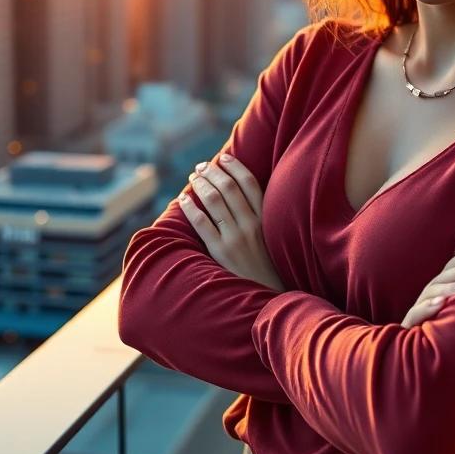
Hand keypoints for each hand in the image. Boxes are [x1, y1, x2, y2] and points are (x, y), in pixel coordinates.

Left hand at [177, 153, 285, 291]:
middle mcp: (251, 225)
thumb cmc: (266, 265)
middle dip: (212, 172)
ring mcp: (236, 238)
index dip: (235, 166)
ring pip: (214, 201)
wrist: (267, 295)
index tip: (223, 157)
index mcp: (266, 219)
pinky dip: (190, 207)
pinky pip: (202, 223)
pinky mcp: (221, 252)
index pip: (250, 183)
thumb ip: (259, 216)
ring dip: (200, 184)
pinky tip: (183, 200)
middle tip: (201, 166)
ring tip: (193, 178)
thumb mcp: (271, 237)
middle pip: (228, 187)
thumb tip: (239, 193)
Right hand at [400, 238, 454, 328]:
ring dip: (451, 287)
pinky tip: (440, 304)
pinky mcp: (411, 326)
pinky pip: (416, 315)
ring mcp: (419, 309)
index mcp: (442, 288)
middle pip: (446, 276)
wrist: (418, 357)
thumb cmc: (446, 333)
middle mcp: (430, 294)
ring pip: (432, 292)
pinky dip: (427, 308)